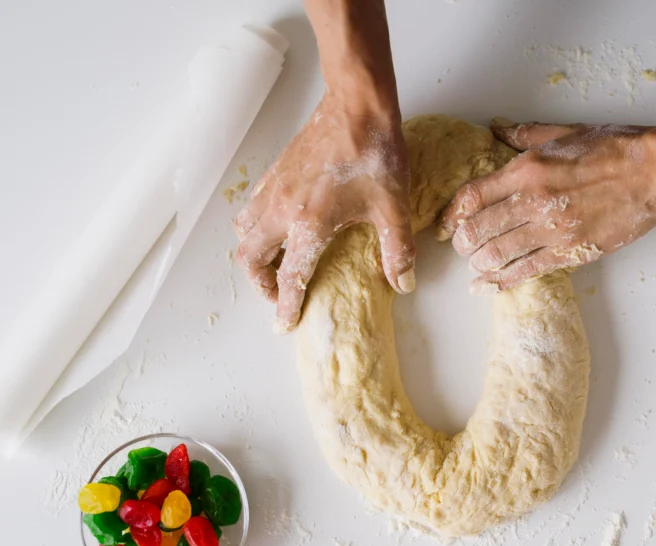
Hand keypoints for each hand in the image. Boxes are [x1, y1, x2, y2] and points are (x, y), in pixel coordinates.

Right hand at [233, 95, 414, 332]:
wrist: (358, 106)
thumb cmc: (375, 154)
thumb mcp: (393, 208)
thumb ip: (397, 251)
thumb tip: (403, 283)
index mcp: (309, 224)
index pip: (290, 277)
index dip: (286, 305)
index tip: (285, 322)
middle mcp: (282, 209)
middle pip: (250, 257)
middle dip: (260, 283)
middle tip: (279, 293)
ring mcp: (274, 188)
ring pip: (243, 231)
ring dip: (253, 253)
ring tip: (273, 263)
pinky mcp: (275, 171)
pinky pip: (251, 206)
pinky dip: (255, 225)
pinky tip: (278, 225)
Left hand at [437, 118, 655, 292]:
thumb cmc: (617, 149)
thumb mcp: (565, 132)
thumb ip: (526, 135)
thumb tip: (497, 127)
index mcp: (528, 169)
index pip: (472, 196)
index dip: (450, 215)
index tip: (444, 225)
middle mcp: (534, 201)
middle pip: (477, 229)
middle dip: (462, 242)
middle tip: (461, 247)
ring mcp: (552, 230)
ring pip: (497, 254)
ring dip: (479, 264)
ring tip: (475, 265)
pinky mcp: (571, 252)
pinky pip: (526, 271)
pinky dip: (501, 282)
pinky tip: (487, 286)